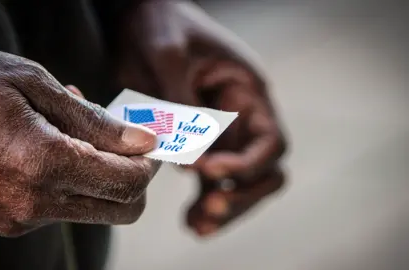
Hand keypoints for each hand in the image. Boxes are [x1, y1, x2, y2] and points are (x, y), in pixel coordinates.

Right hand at [0, 45, 159, 236]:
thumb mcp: (37, 85)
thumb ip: (96, 122)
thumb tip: (143, 143)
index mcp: (43, 163)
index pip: (126, 183)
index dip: (149, 166)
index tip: (153, 145)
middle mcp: (32, 202)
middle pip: (120, 209)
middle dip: (135, 179)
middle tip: (131, 145)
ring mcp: (19, 217)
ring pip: (95, 209)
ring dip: (103, 176)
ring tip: (81, 133)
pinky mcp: (10, 220)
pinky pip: (64, 207)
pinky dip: (76, 181)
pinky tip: (60, 147)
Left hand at [113, 0, 286, 235]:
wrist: (140, 16)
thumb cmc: (160, 25)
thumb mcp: (169, 57)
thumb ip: (181, 108)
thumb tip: (189, 163)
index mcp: (247, 92)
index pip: (269, 142)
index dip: (246, 165)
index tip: (208, 171)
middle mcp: (241, 116)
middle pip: (262, 171)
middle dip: (241, 195)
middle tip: (209, 211)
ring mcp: (222, 131)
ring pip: (237, 181)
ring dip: (222, 207)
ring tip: (196, 226)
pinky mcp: (199, 140)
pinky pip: (210, 177)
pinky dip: (203, 199)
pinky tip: (190, 219)